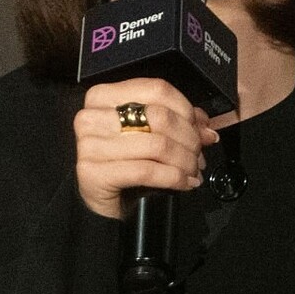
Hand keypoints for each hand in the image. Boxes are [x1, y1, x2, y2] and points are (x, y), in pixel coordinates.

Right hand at [74, 78, 218, 219]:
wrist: (100, 203)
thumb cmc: (125, 165)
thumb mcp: (150, 136)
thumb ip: (177, 123)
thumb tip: (205, 126)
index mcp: (103, 96)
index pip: (156, 90)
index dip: (186, 109)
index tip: (200, 129)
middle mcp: (91, 117)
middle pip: (159, 116)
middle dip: (189, 138)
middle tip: (199, 156)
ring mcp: (89, 145)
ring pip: (157, 145)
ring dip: (185, 161)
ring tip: (194, 171)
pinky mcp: (93, 172)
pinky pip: (147, 171)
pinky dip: (174, 177)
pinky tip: (185, 183)